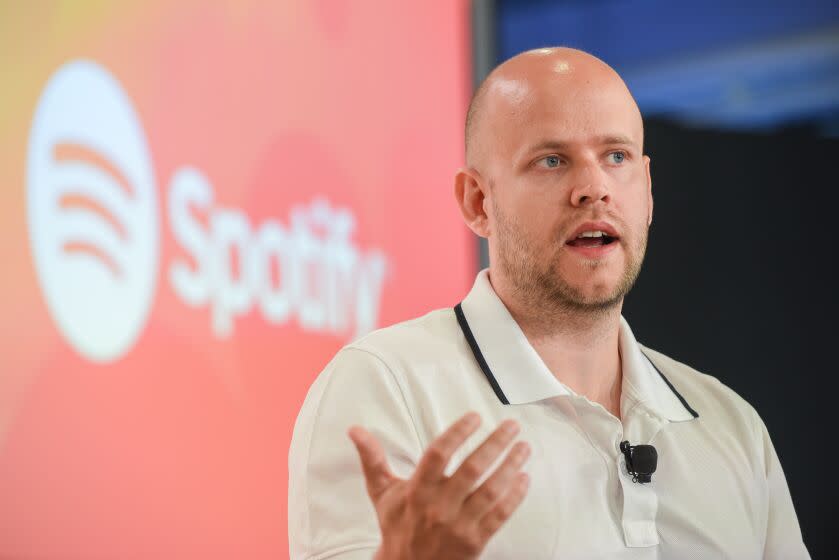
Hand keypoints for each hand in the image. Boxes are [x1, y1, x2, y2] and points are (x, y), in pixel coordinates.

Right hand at [348, 412, 530, 559]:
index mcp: (417, 490)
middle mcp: (438, 506)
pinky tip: (524, 477)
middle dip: (495, 443)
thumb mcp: (381, 492)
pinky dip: (515, 496)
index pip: (438, 454)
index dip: (458, 433)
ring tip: (524, 446)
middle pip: (472, 469)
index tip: (476, 417)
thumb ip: (372, 458)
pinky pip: (500, 516)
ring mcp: (459, 525)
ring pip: (491, 491)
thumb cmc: (397, 525)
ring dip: (510, 466)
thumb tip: (354, 429)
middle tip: (512, 425)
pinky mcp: (475, 542)